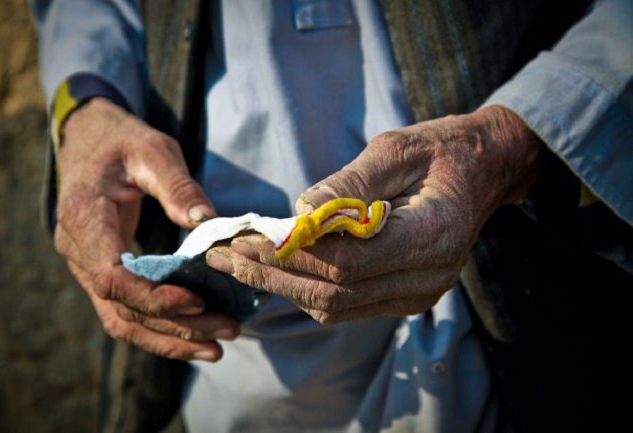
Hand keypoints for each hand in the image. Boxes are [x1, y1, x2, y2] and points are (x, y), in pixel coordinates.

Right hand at [55, 97, 238, 360]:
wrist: (89, 140)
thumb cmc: (122, 141)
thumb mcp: (153, 150)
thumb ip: (178, 186)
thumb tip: (208, 223)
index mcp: (84, 217)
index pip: (110, 276)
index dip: (153, 297)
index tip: (198, 301)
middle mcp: (77, 249)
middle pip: (122, 307)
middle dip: (176, 325)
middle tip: (228, 330)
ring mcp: (85, 265)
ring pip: (121, 320)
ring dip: (169, 339)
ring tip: (217, 348)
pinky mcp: (101, 272)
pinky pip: (124, 312)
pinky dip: (158, 330)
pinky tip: (193, 338)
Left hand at [206, 106, 543, 322]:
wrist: (484, 171)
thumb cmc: (440, 151)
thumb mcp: (396, 149)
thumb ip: (350, 184)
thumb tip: (299, 208)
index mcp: (432, 236)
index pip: (348, 262)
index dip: (291, 255)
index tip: (244, 238)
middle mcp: (427, 277)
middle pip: (335, 293)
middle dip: (272, 275)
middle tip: (223, 255)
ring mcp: (417, 295)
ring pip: (335, 307)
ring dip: (282, 286)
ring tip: (236, 261)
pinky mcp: (405, 298)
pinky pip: (346, 305)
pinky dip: (305, 288)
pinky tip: (274, 268)